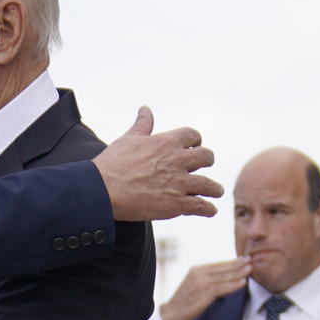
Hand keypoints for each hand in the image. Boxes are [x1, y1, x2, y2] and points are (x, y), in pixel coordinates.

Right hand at [92, 107, 222, 220]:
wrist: (103, 190)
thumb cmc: (112, 164)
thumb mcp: (128, 139)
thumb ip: (142, 125)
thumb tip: (145, 109)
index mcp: (166, 142)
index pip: (193, 135)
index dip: (195, 141)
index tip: (194, 146)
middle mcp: (177, 160)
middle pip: (206, 157)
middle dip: (207, 161)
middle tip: (204, 166)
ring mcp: (179, 183)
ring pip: (208, 184)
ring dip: (214, 188)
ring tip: (216, 191)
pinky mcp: (177, 204)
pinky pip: (201, 206)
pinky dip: (208, 209)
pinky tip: (210, 210)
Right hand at [159, 258, 251, 319]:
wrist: (172, 313)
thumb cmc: (184, 300)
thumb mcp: (193, 284)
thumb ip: (206, 278)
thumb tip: (224, 277)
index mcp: (196, 269)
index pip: (218, 264)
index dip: (232, 261)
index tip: (242, 259)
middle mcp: (199, 273)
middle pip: (223, 268)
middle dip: (238, 264)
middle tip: (250, 260)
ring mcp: (202, 282)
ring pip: (225, 277)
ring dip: (239, 273)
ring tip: (250, 270)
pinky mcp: (205, 292)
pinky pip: (223, 288)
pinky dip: (234, 285)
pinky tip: (243, 283)